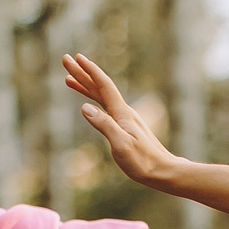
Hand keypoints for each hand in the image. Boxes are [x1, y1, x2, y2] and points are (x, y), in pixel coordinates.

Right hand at [61, 53, 175, 186]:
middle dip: (82, 73)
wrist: (162, 171)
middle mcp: (123, 112)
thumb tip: (84, 107)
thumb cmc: (142, 161)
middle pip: (100, 87)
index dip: (90, 71)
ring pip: (101, 97)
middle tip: (66, 59)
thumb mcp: (120, 145)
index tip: (77, 58)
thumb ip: (104, 125)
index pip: (103, 86)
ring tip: (69, 78)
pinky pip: (106, 108)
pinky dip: (95, 101)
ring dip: (85, 86)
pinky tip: (90, 103)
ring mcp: (125, 119)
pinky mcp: (125, 127)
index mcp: (122, 113)